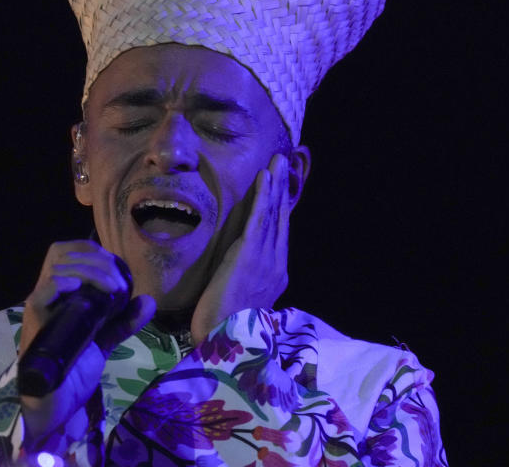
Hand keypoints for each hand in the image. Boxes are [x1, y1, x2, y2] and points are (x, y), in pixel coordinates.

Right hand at [18, 240, 154, 449]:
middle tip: (119, 282)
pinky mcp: (35, 326)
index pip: (65, 251)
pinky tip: (80, 288)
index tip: (114, 264)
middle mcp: (46, 296)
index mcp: (60, 294)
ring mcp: (39, 310)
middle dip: (97, 260)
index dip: (90, 249)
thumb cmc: (74, 370)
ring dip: (90, 272)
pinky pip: (41, 295)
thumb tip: (149, 301)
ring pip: (57, 270)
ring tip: (112, 289)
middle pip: (62, 254)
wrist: (58, 404)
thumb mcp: (103, 340)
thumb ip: (122, 321)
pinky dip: (61, 284)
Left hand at [190, 153, 290, 344]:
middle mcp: (276, 266)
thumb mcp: (240, 303)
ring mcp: (266, 260)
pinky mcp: (250, 256)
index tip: (280, 187)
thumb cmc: (224, 330)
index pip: (279, 235)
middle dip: (282, 190)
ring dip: (274, 185)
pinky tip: (264, 178)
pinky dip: (263, 197)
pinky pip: (259, 220)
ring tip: (276, 162)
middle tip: (283, 163)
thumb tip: (240, 275)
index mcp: (275, 277)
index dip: (280, 208)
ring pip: (273, 215)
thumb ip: (245, 285)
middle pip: (281, 220)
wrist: (225, 346)